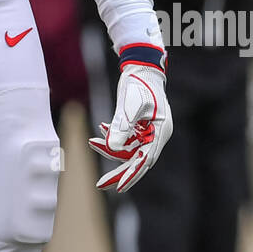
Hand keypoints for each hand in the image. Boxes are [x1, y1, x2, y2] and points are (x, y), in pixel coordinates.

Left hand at [88, 63, 171, 193]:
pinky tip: (101, 129)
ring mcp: (148, 131)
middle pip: (137, 159)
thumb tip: (112, 147)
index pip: (145, 159)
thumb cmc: (139, 82)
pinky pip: (126, 138)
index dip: (131, 174)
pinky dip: (113, 136)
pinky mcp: (140, 126)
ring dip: (111, 147)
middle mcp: (156, 134)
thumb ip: (122, 126)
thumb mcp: (129, 105)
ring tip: (92, 142)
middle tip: (100, 184)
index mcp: (160, 131)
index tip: (119, 186)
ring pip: (128, 149)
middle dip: (119, 171)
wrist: (140, 65)